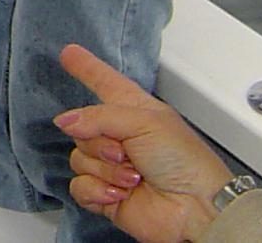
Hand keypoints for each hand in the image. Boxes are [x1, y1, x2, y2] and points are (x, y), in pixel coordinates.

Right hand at [54, 44, 235, 242]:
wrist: (195, 209)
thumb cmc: (185, 161)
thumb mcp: (144, 122)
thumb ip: (99, 117)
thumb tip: (65, 121)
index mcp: (134, 111)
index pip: (104, 82)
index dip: (87, 68)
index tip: (69, 53)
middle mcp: (120, 137)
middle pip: (82, 128)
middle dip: (100, 143)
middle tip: (125, 152)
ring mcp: (111, 167)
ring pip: (78, 158)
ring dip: (106, 170)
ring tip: (133, 177)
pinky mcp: (106, 194)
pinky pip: (79, 187)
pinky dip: (97, 191)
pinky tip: (119, 193)